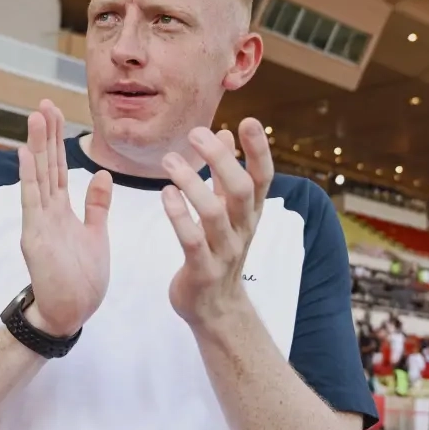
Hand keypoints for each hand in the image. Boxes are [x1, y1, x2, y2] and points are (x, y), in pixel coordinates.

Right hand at [18, 99, 113, 336]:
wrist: (69, 315)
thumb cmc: (81, 281)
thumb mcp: (95, 235)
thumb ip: (96, 205)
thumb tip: (100, 174)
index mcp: (61, 212)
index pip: (58, 169)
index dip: (58, 141)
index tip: (58, 113)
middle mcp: (46, 213)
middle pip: (46, 166)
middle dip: (46, 135)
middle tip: (44, 103)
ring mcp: (39, 224)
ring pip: (38, 178)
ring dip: (36, 147)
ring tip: (35, 117)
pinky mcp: (35, 239)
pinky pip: (32, 203)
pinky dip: (30, 178)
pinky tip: (26, 154)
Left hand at [160, 118, 272, 326]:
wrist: (215, 308)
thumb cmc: (218, 251)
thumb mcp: (228, 212)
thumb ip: (225, 175)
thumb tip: (226, 133)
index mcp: (250, 213)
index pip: (262, 177)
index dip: (259, 150)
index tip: (249, 121)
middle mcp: (242, 229)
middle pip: (241, 189)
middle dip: (220, 159)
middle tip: (196, 133)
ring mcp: (224, 251)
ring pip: (215, 213)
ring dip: (192, 183)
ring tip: (169, 160)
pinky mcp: (202, 270)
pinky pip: (192, 240)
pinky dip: (179, 215)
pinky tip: (166, 195)